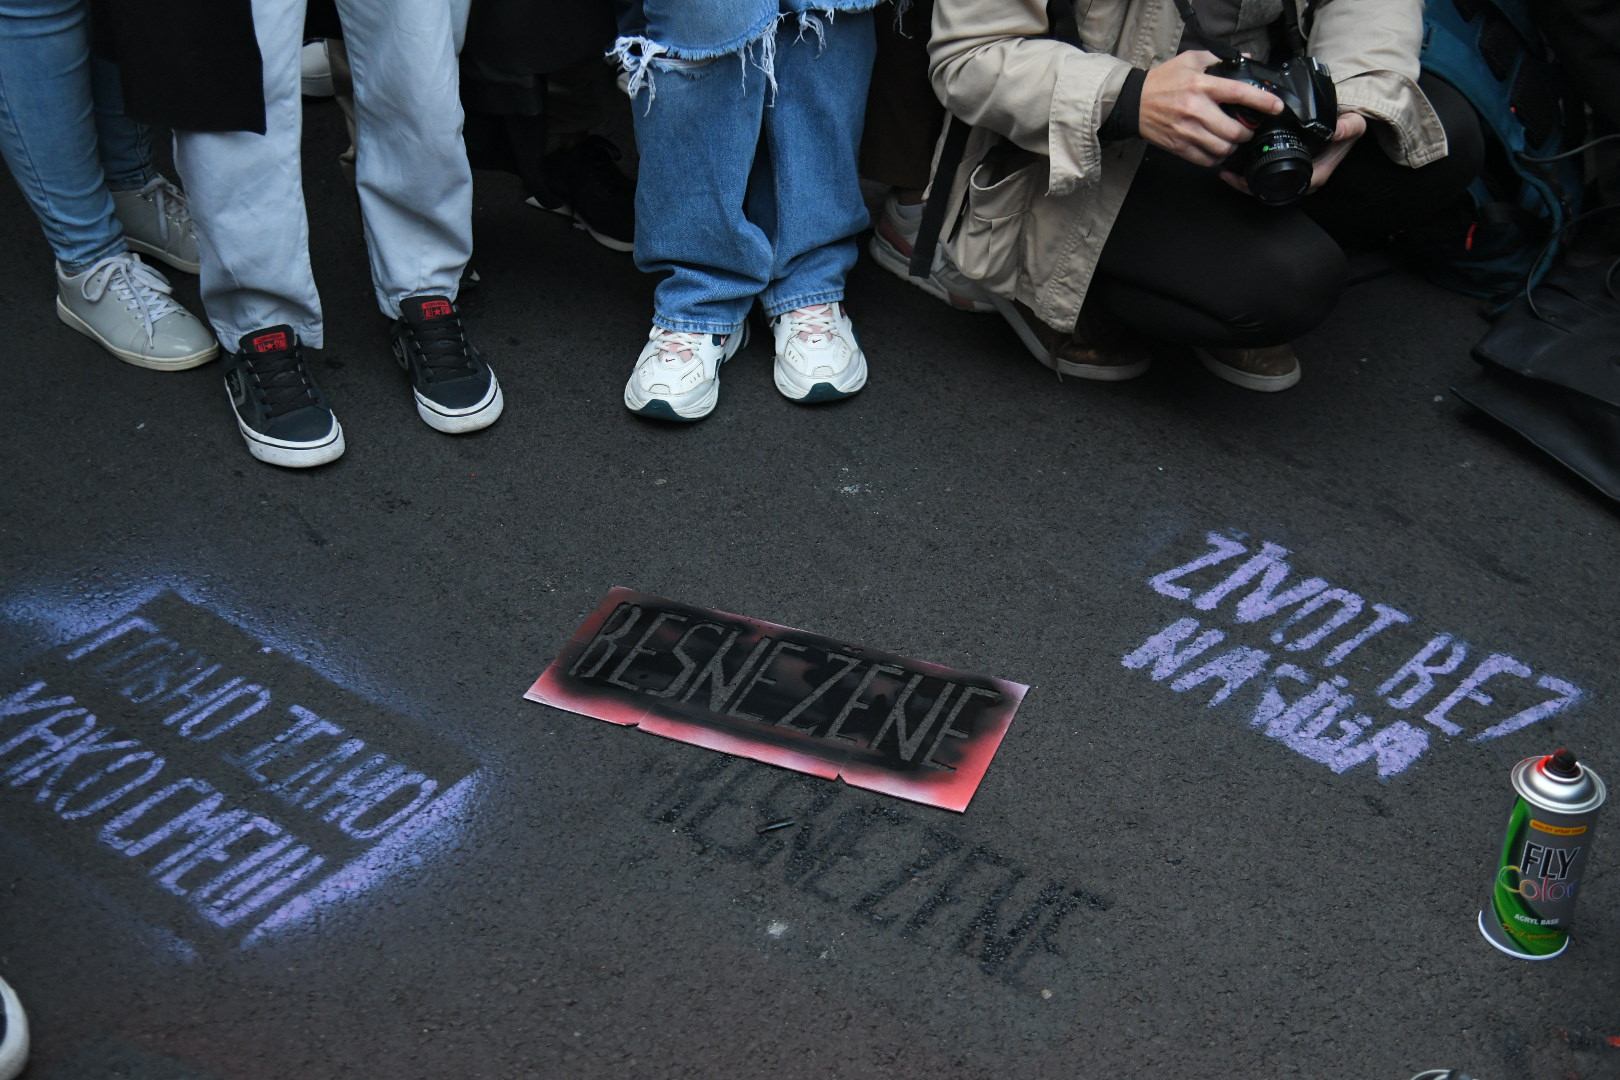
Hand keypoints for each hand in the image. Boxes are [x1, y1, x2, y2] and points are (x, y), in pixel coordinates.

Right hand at [1138, 50, 1283, 166]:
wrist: (1134, 102)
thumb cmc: (1162, 81)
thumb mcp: (1190, 60)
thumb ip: (1217, 58)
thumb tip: (1244, 61)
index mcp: (1202, 86)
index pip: (1240, 94)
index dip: (1263, 102)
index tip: (1276, 107)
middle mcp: (1196, 110)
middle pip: (1234, 131)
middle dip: (1246, 133)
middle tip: (1247, 130)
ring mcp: (1187, 131)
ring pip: (1222, 148)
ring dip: (1232, 147)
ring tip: (1231, 141)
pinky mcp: (1179, 146)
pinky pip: (1206, 160)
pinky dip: (1216, 158)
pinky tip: (1216, 150)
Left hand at [1219, 110, 1368, 197]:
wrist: (1349, 122)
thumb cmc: (1349, 126)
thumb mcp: (1353, 124)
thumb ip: (1347, 127)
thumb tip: (1337, 131)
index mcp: (1316, 174)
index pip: (1284, 188)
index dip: (1260, 187)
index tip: (1242, 179)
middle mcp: (1305, 180)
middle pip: (1271, 191)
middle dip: (1246, 186)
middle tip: (1227, 176)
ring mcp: (1297, 176)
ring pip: (1267, 186)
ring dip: (1246, 181)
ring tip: (1226, 172)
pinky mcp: (1290, 169)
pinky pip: (1268, 177)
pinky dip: (1252, 173)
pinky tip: (1238, 164)